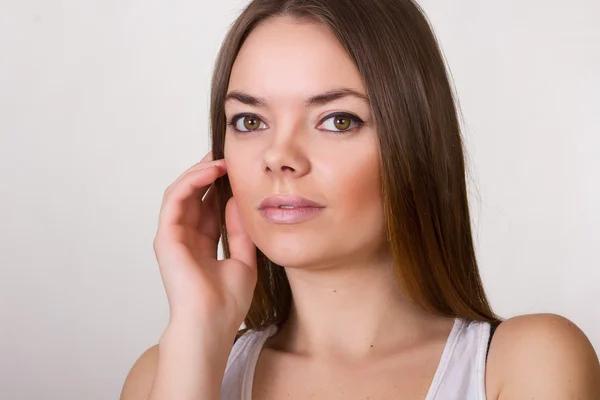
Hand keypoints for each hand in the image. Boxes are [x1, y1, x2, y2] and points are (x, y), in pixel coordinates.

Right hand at [153, 151, 256, 334]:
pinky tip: (211, 172)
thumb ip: (240, 231)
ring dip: (200, 172)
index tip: (237, 168)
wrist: (212, 324)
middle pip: (194, 195)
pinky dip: (191, 182)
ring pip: (181, 192)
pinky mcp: (166, 237)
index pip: (209, 205)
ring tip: (221, 160)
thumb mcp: (244, 259)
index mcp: (202, 243)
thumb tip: (238, 200)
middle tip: (227, 154)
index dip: (221, 185)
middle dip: (209, 172)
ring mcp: (173, 236)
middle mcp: (185, 237)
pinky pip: (175, 200)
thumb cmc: (227, 302)